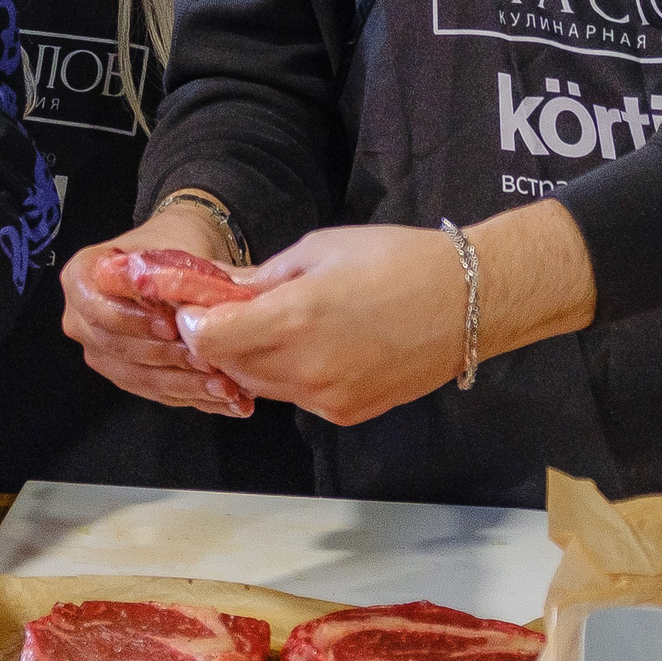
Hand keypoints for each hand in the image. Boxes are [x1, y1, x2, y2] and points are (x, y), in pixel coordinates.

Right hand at [61, 206, 254, 416]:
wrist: (183, 258)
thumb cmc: (173, 241)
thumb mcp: (175, 248)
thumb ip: (172, 281)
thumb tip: (185, 316)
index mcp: (81, 278)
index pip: (97, 309)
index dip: (132, 322)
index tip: (170, 326)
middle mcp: (80, 318)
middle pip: (116, 349)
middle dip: (165, 359)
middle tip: (207, 362)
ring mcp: (100, 350)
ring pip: (136, 377)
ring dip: (182, 385)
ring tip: (224, 388)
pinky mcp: (124, 373)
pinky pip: (152, 391)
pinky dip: (189, 396)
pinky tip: (224, 399)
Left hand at [176, 202, 595, 427]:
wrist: (467, 301)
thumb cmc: (396, 259)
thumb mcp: (321, 249)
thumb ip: (265, 277)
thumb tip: (223, 291)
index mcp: (295, 319)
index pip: (210, 339)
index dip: (194, 322)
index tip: (194, 304)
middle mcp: (306, 368)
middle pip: (229, 366)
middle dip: (218, 341)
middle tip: (224, 312)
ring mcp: (327, 398)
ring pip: (261, 386)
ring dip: (249, 359)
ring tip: (265, 324)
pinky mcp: (347, 412)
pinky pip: (297, 397)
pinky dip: (287, 374)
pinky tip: (307, 345)